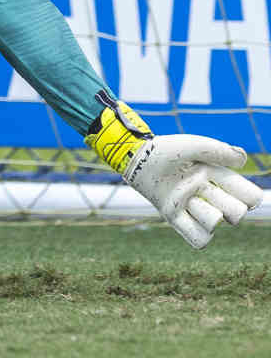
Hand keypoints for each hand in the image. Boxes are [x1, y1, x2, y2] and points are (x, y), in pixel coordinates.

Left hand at [86, 91, 262, 248]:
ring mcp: (190, 205)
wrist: (135, 158)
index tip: (242, 193)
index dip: (249, 197)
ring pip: (214, 224)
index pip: (247, 195)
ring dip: (206, 214)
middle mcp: (206, 192)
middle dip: (229, 207)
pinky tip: (184, 216)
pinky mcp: (173, 216)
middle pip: (235, 213)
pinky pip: (197, 238)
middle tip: (208, 192)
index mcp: (215, 174)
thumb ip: (218, 151)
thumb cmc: (164, 150)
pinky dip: (197, 234)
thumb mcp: (193, 146)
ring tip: (189, 198)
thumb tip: (243, 160)